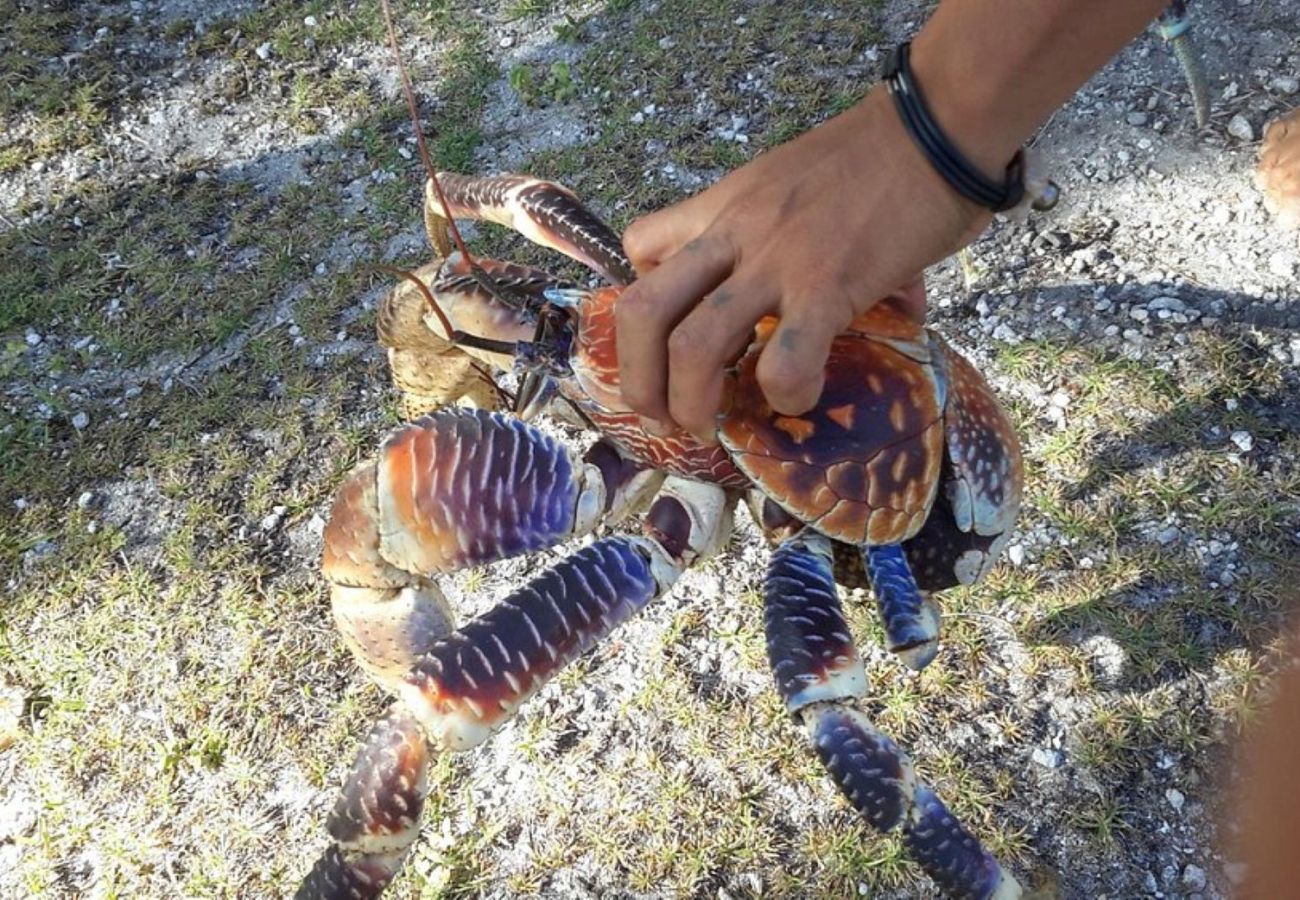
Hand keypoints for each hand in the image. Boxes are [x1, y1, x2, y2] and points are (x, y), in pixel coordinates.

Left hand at [615, 85, 988, 441]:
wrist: (935, 126)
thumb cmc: (883, 155)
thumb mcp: (799, 183)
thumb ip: (805, 242)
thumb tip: (887, 305)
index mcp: (722, 206)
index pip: (641, 246)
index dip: (644, 301)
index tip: (670, 337)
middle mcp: (733, 233)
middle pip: (642, 312)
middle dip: (639, 381)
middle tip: (663, 414)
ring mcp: (775, 262)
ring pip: (693, 347)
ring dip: (691, 404)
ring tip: (709, 427)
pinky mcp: (827, 288)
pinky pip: (785, 361)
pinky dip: (785, 395)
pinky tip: (800, 401)